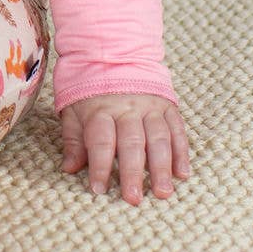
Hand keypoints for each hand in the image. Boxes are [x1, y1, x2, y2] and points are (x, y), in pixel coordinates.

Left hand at [59, 93, 191, 203]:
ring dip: (161, 167)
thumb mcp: (72, 108)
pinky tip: (182, 173)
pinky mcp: (167, 105)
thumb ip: (73, 139)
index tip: (99, 189)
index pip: (100, 141)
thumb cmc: (90, 87)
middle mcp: (127, 108)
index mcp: (100, 109)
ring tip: (162, 192)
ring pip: (158, 138)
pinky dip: (181, 152)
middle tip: (134, 198)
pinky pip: (177, 130)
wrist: (115, 53)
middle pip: (131, 143)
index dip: (99, 166)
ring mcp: (150, 106)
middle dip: (133, 172)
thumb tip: (70, 169)